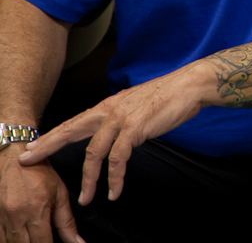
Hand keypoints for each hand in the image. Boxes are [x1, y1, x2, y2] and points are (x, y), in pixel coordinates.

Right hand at [0, 148, 82, 242]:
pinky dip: (9, 240)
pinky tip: (20, 238)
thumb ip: (67, 221)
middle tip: (44, 241)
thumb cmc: (40, 174)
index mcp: (36, 211)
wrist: (14, 158)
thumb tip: (78, 242)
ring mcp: (2, 218)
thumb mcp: (59, 194)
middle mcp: (16, 217)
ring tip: (33, 239)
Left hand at [19, 62, 212, 204]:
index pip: (73, 122)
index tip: (33, 146)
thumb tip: (116, 137)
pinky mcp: (135, 128)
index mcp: (108, 106)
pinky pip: (119, 159)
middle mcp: (109, 110)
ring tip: (86, 198)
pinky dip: (115, 178)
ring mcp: (121, 119)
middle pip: (71, 131)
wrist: (189, 86)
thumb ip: (121, 120)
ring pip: (95, 153)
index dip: (52, 135)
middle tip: (29, 160)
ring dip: (89, 179)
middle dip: (48, 146)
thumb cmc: (167, 96)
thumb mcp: (136, 106)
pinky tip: (115, 190)